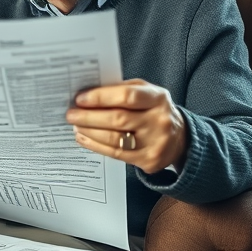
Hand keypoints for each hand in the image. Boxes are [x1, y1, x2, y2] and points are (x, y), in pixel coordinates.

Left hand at [65, 79, 187, 174]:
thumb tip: (88, 93)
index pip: (127, 96)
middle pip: (118, 119)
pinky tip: (84, 138)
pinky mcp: (148, 160)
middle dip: (89, 116)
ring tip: (75, 125)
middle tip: (71, 114)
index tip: (80, 98)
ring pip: (114, 138)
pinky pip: (116, 154)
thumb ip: (121, 90)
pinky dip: (95, 145)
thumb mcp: (145, 93)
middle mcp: (159, 120)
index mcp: (158, 98)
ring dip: (89, 131)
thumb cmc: (153, 110)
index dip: (101, 97)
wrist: (180, 138)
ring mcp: (155, 142)